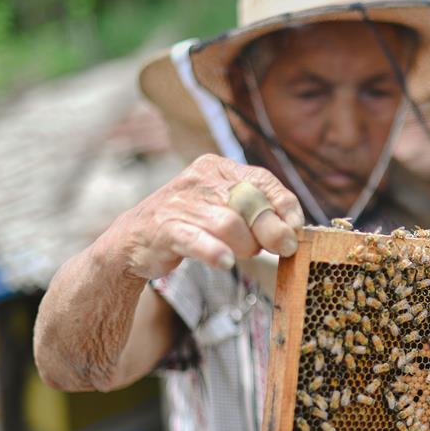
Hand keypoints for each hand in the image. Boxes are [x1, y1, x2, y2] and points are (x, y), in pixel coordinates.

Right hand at [113, 154, 303, 279]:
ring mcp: (179, 203)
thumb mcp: (227, 211)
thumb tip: (292, 231)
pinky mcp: (164, 229)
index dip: (284, 204)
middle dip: (269, 230)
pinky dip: (214, 251)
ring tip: (241, 253)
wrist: (133, 241)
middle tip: (278, 248)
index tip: (296, 227)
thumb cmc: (191, 225)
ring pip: (229, 223)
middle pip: (250, 202)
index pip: (262, 179)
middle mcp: (199, 179)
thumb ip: (258, 216)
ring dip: (244, 245)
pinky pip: (196, 240)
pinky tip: (226, 262)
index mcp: (218, 168)